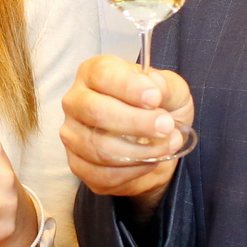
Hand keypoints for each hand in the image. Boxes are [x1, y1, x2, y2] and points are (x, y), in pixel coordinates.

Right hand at [59, 55, 194, 211]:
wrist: (158, 146)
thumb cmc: (160, 109)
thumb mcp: (173, 90)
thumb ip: (165, 85)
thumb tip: (154, 91)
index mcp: (95, 73)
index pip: (102, 75)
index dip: (128, 87)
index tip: (155, 99)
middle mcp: (76, 101)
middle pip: (95, 111)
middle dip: (136, 122)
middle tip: (165, 127)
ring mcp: (73, 135)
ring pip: (99, 146)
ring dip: (140, 151)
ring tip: (167, 146)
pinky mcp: (78, 165)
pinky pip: (102, 173)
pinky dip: (133, 170)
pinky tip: (149, 162)